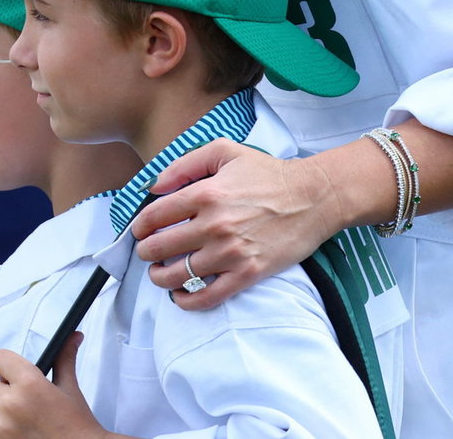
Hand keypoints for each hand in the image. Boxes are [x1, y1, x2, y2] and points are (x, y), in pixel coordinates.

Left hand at [0, 335, 109, 438]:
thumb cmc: (76, 426)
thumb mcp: (70, 389)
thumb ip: (64, 359)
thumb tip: (73, 337)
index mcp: (29, 384)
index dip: (8, 366)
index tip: (14, 375)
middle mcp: (11, 405)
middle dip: (0, 391)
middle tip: (18, 402)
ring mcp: (0, 430)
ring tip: (10, 420)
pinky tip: (1, 434)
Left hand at [128, 140, 343, 310]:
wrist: (312, 198)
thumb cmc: (268, 173)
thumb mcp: (225, 152)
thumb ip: (185, 164)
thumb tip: (153, 185)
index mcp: (206, 193)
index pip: (155, 216)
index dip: (140, 226)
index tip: (140, 231)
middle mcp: (214, 225)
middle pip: (160, 247)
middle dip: (146, 252)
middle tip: (147, 252)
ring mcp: (230, 252)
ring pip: (178, 275)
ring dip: (160, 277)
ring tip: (159, 273)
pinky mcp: (247, 273)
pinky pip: (206, 297)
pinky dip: (186, 301)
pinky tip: (179, 295)